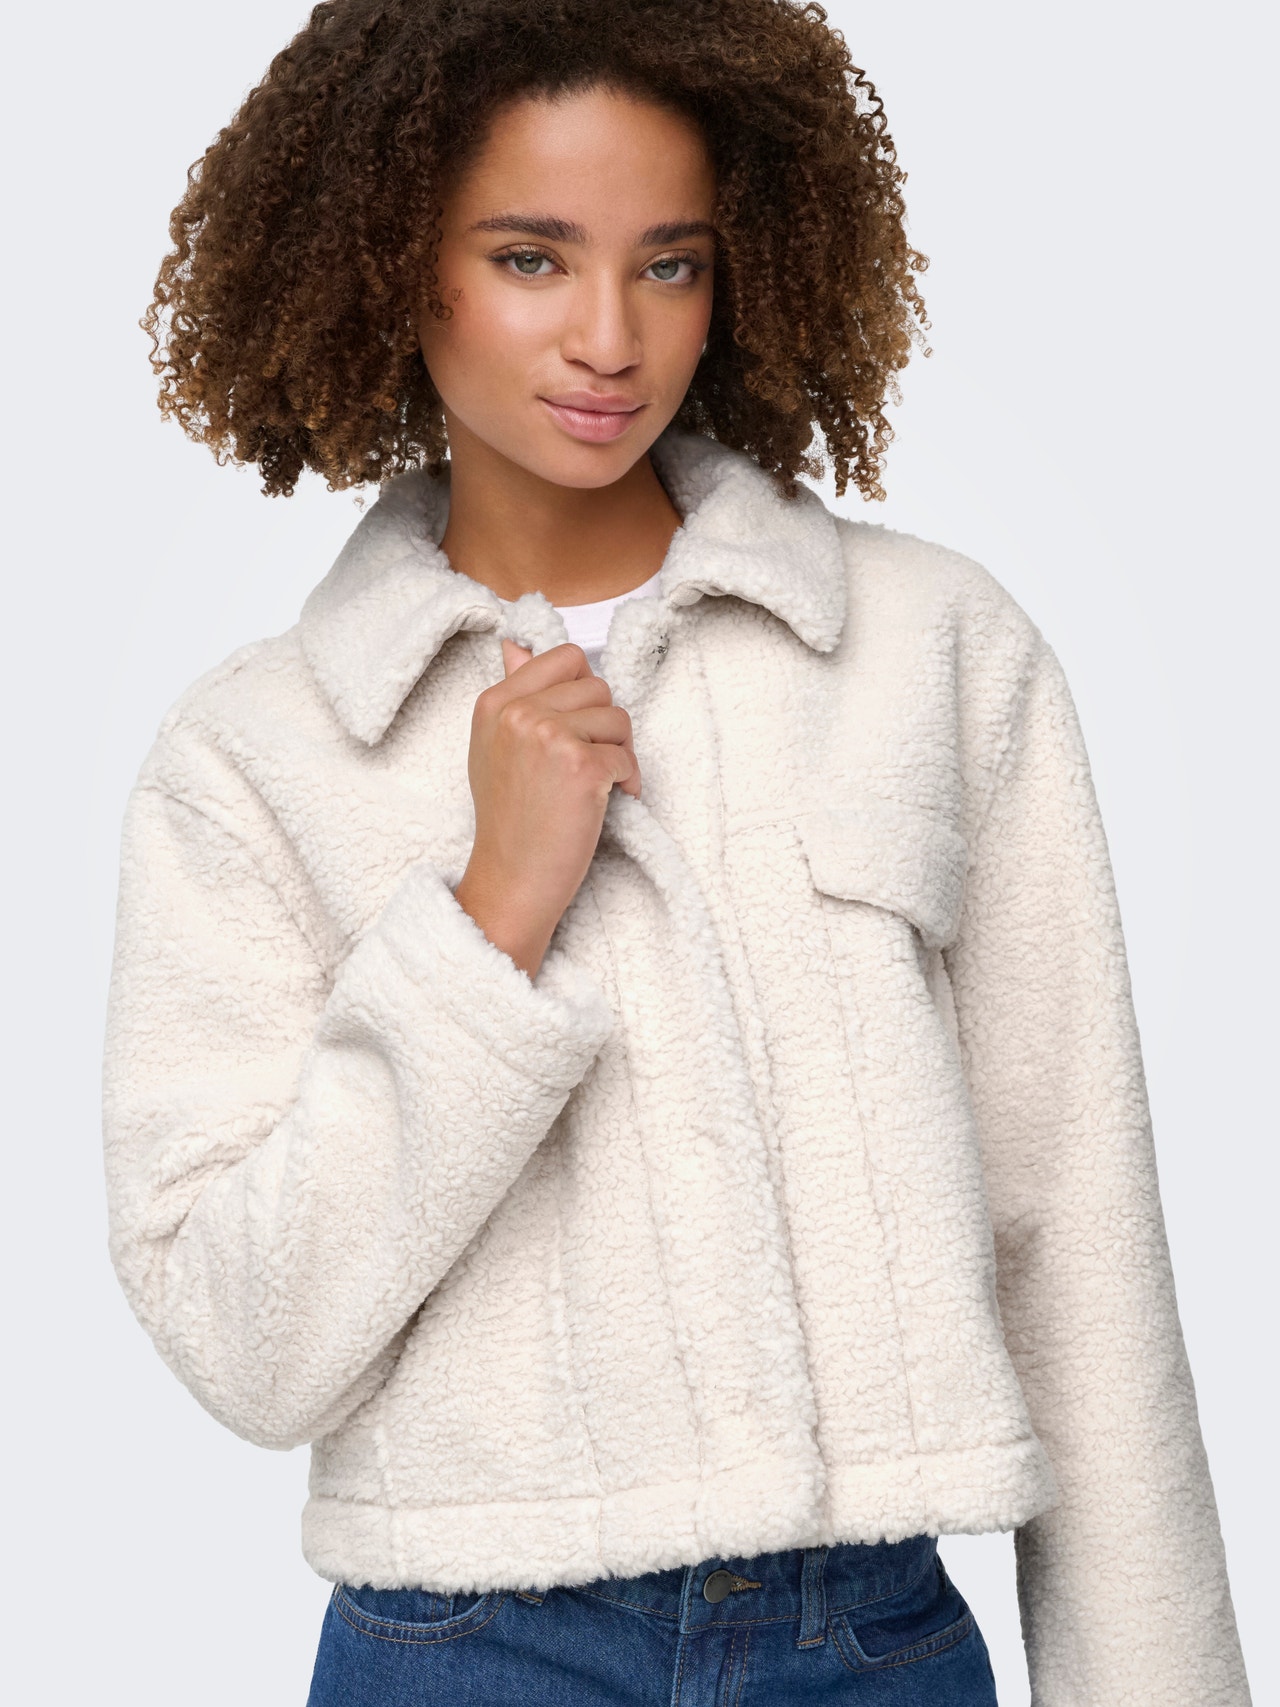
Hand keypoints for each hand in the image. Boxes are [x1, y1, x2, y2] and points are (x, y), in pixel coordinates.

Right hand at [453, 640, 640, 977]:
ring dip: (620, 752)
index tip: (578, 727)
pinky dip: (628, 781)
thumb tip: (516, 645)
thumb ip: (513, 694)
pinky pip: (627, 755)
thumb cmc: (509, 821)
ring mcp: (549, 736)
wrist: (511, 879)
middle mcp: (519, 712)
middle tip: (591, 763)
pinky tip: (606, 804)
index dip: (584, 692)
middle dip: (605, 725)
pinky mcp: (580, 766)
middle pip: (598, 686)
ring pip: (618, 717)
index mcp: (495, 702)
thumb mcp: (494, 747)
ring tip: (597, 785)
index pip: (565, 657)